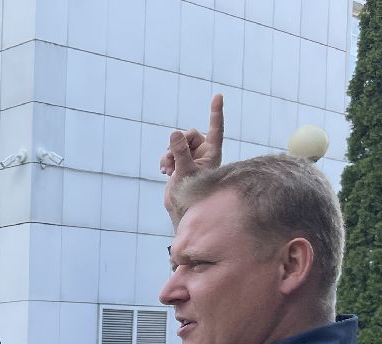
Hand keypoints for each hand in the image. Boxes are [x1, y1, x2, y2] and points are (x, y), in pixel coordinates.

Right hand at [161, 93, 224, 215]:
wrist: (182, 210)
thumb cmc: (190, 194)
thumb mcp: (185, 171)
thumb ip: (180, 152)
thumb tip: (174, 133)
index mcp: (212, 153)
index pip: (215, 128)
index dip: (216, 112)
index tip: (218, 95)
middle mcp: (203, 153)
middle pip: (190, 135)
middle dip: (178, 144)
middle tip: (171, 160)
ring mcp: (191, 157)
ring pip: (178, 143)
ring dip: (169, 154)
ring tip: (166, 169)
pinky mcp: (180, 163)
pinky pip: (170, 152)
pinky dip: (165, 159)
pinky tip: (164, 171)